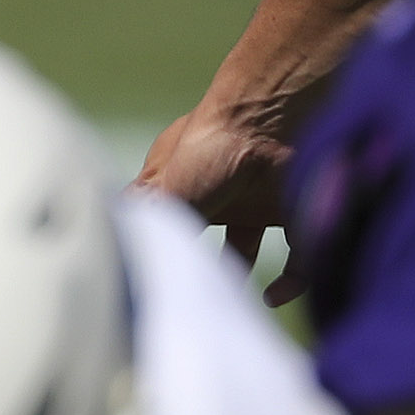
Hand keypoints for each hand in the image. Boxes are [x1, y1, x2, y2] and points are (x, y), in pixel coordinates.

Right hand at [139, 101, 304, 305]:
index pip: (164, 216)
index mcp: (183, 180)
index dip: (160, 242)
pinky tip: (271, 296)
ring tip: (228, 297)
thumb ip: (143, 219)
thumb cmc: (209, 145)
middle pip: (203, 234)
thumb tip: (116, 252)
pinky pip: (298, 255)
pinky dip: (290, 283)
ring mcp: (258, 200)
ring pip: (248, 247)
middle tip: (192, 291)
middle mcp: (219, 190)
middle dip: (196, 262)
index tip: (156, 276)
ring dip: (238, 274)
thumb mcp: (164, 186)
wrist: (274, 116)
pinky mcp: (295, 209)